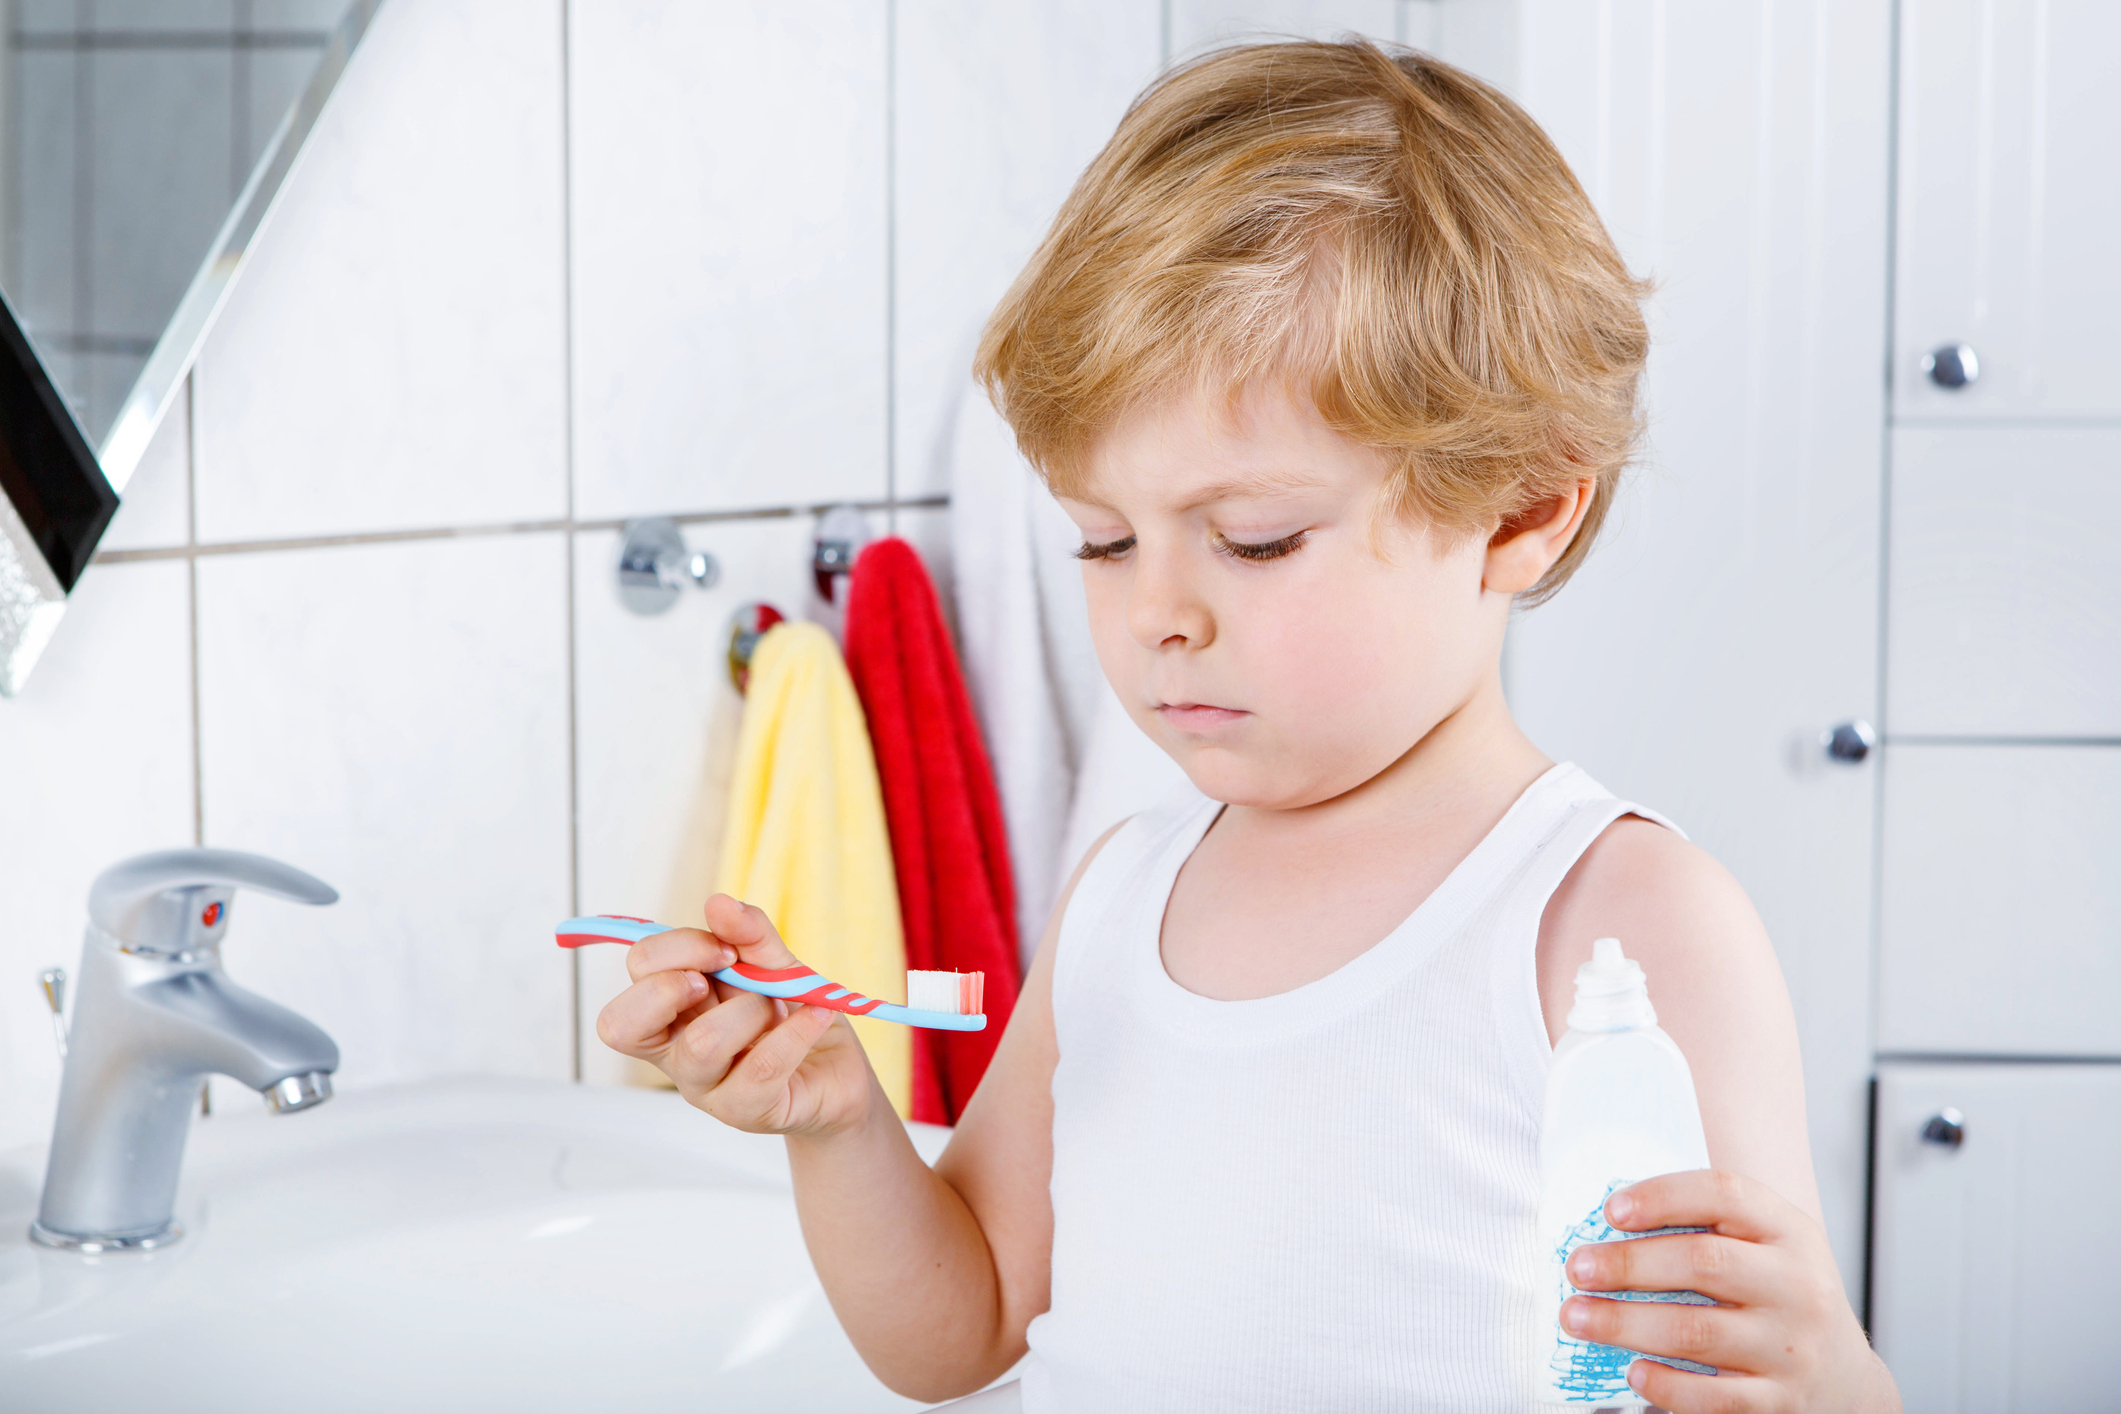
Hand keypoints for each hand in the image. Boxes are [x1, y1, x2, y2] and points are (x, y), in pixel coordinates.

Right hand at [594, 893, 879, 1137]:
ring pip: (700, 1046)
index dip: (675, 949)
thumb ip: (748, 933)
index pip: (635, 973)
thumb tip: (717, 901)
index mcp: (671, 1011)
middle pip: (620, 1025)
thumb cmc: (793, 1017)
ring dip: (749, 1011)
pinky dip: (796, 1032)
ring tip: (778, 1008)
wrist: (840, 1073)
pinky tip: (817, 1015)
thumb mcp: (774, 964)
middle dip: (668, 987)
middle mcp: (675, 1052)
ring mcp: (707, 1089)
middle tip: (721, 976)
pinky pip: (761, 1068)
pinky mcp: (748, 1111)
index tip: (725, 948)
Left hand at [1560, 1170, 1900, 1413]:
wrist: (1845, 1378)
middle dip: (1628, 1264)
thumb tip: (1608, 1229)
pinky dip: (1665, 1384)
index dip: (1663, 1197)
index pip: (1726, 1194)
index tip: (1610, 1211)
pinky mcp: (1779, 1402)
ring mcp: (1790, 1348)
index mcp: (1790, 1233)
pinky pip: (1712, 1397)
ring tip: (1577, 1316)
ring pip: (1696, 1331)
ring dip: (1624, 1323)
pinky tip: (1633, 1371)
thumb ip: (1706, 1228)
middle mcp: (1798, 1286)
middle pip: (1703, 1262)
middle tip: (1577, 1268)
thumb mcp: (1767, 1246)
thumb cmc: (1780, 1297)